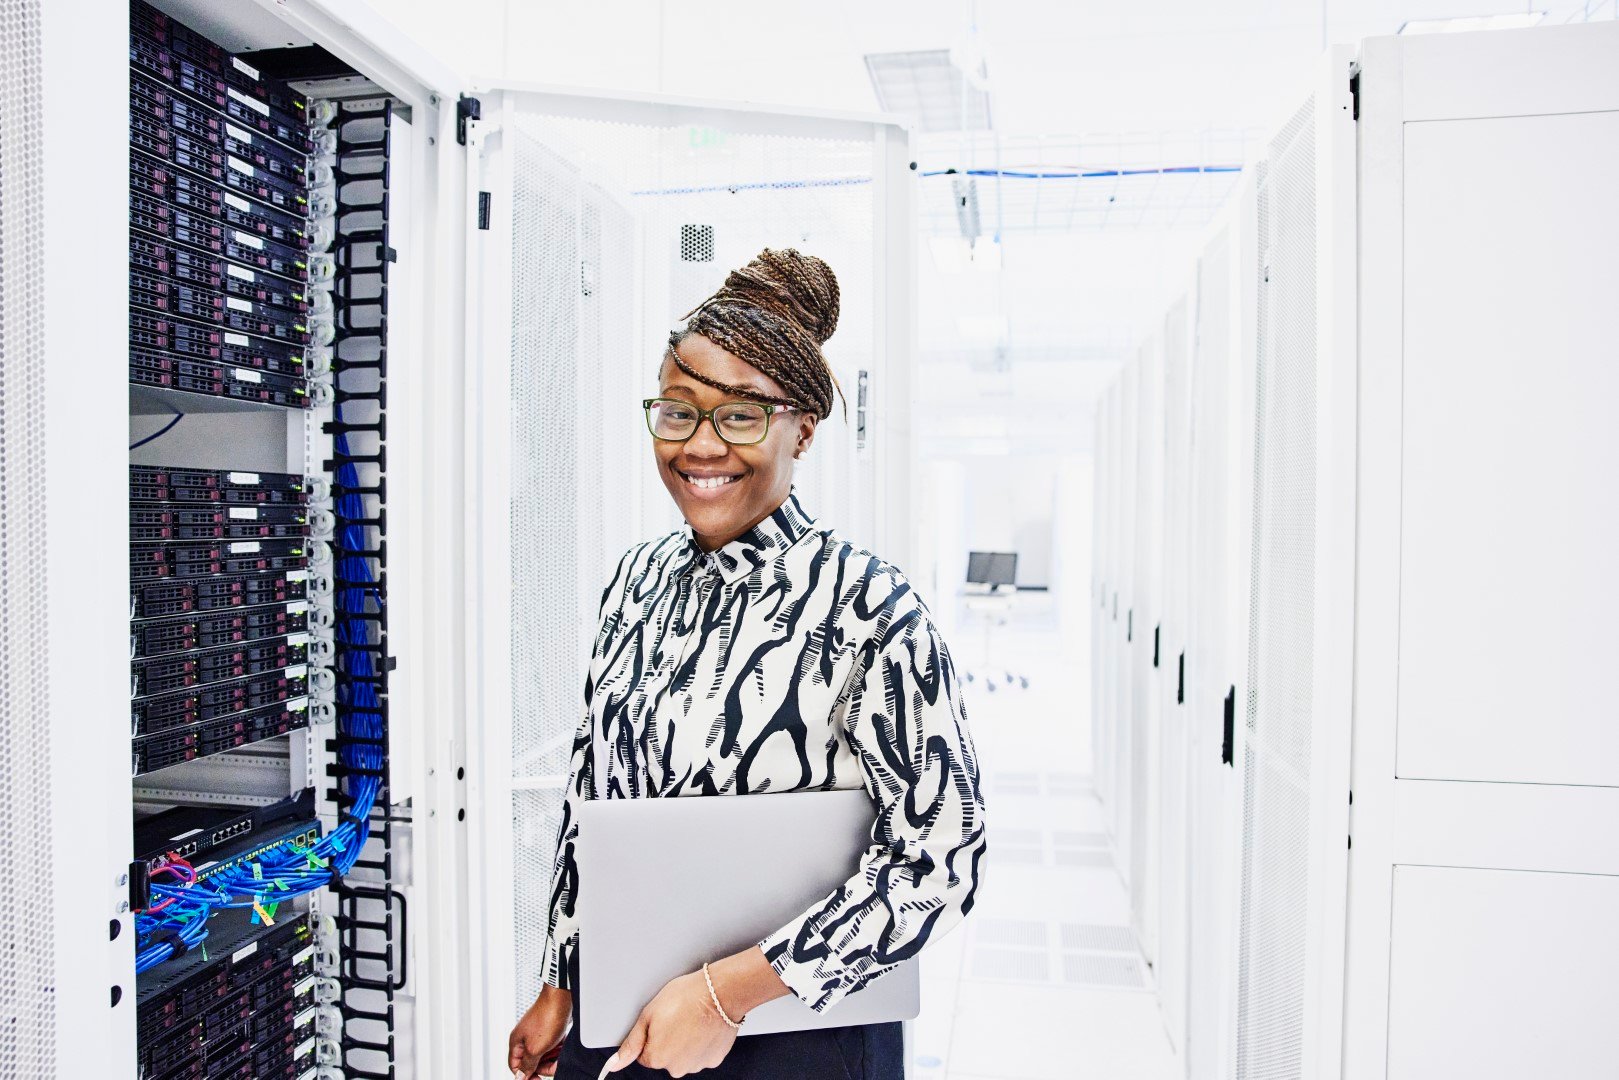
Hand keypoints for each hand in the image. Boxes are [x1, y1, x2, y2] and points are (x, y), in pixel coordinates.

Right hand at [509, 985, 571, 1078]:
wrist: (562, 997)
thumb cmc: (547, 1018)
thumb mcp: (535, 1048)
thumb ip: (527, 1064)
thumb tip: (520, 1077)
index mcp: (517, 1042)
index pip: (516, 1066)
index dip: (525, 1075)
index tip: (539, 1079)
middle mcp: (525, 1038)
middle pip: (532, 1061)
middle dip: (544, 1066)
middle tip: (555, 1067)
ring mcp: (538, 1033)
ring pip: (544, 1054)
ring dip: (553, 1058)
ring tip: (562, 1056)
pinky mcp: (550, 1029)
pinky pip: (552, 1045)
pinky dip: (559, 1049)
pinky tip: (564, 1046)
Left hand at [601, 970, 736, 1078]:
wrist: (720, 992)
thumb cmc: (686, 997)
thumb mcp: (649, 1014)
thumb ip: (631, 1043)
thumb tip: (614, 1064)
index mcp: (656, 1057)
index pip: (644, 1054)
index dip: (651, 1034)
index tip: (661, 1020)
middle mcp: (676, 1068)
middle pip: (665, 1057)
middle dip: (669, 1040)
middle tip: (677, 1017)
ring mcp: (697, 1065)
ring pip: (684, 1056)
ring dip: (686, 1042)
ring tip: (692, 1019)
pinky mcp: (714, 1059)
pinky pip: (702, 1053)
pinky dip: (702, 1042)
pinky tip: (703, 1025)